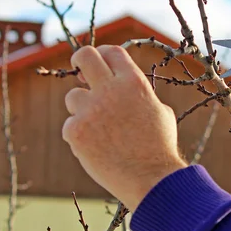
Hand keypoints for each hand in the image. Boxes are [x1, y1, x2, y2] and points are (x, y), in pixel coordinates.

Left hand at [62, 45, 186, 210]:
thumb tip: (124, 86)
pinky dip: (80, 135)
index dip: (103, 55)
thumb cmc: (159, 147)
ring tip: (101, 130)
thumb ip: (139, 94)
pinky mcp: (76, 131)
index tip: (99, 65)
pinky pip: (70, 125)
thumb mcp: (160, 111)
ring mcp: (91, 110)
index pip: (111, 51)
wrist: (151, 178)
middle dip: (80, 61)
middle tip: (82, 73)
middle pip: (84, 56)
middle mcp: (111, 90)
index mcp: (134, 82)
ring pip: (73, 96)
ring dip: (83, 109)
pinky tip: (98, 148)